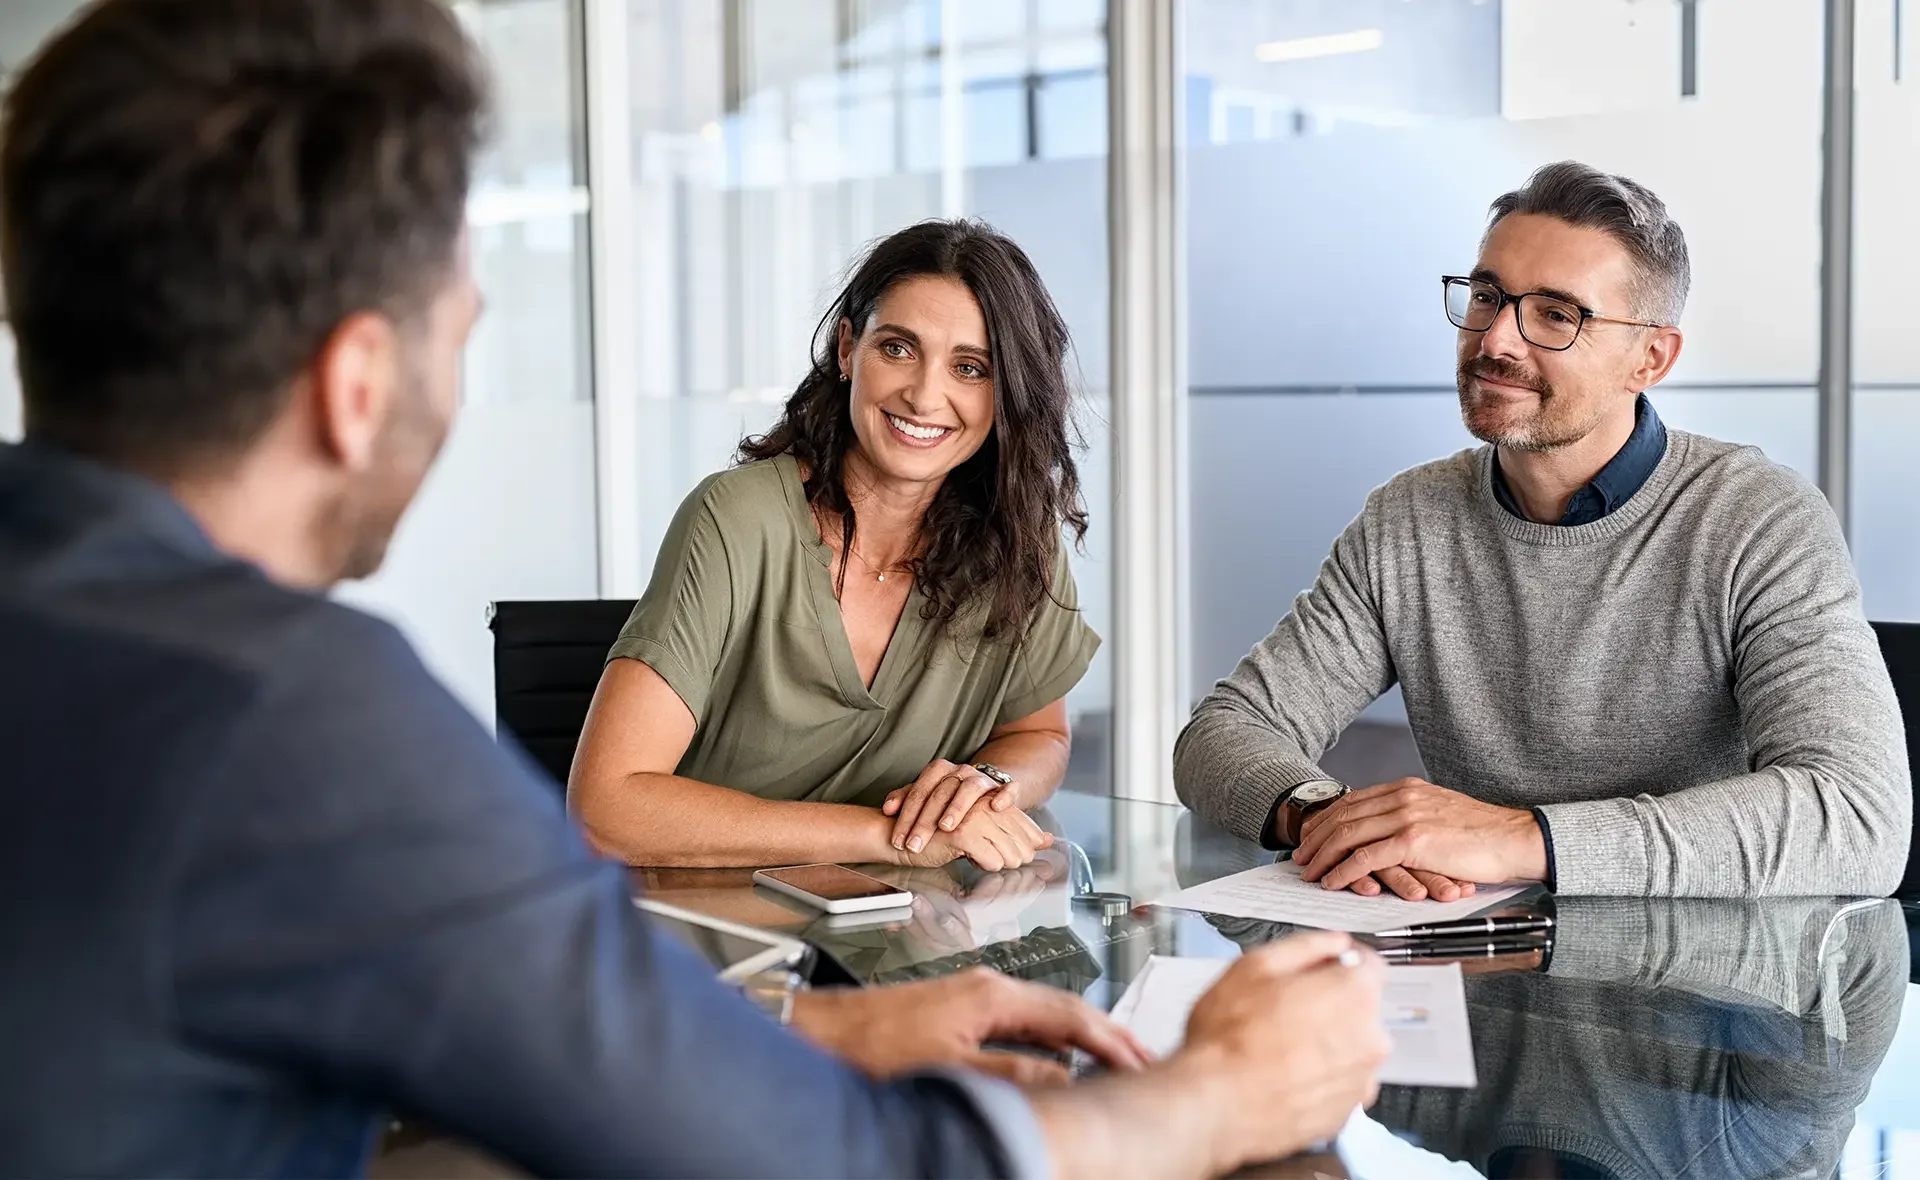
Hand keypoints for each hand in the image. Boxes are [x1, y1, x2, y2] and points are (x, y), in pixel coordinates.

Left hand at [790, 968, 1151, 1086]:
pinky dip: (1053, 1037)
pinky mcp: (961, 1007)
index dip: (1110, 1040)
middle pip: (1065, 1008)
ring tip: (1113, 1060)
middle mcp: (987, 986)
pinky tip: (1059, 1058)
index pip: (1070, 1015)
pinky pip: (1024, 1019)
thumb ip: (1013, 1073)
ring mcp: (974, 993)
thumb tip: (1064, 1076)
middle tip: (1142, 1059)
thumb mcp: (952, 1068)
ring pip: (1046, 1013)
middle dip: (1107, 1034)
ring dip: (1082, 1038)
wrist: (823, 1030)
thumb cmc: (873, 1044)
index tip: (1139, 1060)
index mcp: (991, 995)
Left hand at [884, 759, 1014, 853]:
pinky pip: (1008, 789)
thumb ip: (905, 799)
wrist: (984, 788)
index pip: (918, 791)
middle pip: (940, 793)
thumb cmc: (951, 796)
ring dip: (957, 808)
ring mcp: (982, 778)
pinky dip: (1004, 796)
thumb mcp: (926, 796)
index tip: (899, 841)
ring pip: (970, 789)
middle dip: (924, 822)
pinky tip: (996, 807)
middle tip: (914, 844)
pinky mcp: (1003, 787)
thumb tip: (888, 809)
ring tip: (946, 827)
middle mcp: (960, 771)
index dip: (906, 817)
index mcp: (939, 770)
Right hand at [891, 796, 1051, 870]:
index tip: (1033, 851)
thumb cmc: (935, 834)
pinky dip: (987, 866)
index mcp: (987, 799)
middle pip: (1020, 838)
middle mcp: (983, 803)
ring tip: (989, 864)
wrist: (896, 834)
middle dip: (1019, 856)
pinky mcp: (962, 833)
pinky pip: (991, 859)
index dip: (1030, 840)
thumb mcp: (977, 831)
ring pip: (1009, 851)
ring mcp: (973, 816)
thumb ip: (1012, 832)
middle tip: (1011, 864)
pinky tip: (974, 862)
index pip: (1022, 821)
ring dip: (1003, 863)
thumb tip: (1047, 840)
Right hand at [1175, 932, 1390, 1169]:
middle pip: (1359, 1009)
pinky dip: (1319, 1079)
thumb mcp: (1255, 966)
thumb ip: (1305, 946)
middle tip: (1285, 1010)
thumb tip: (1330, 943)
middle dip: (1330, 1004)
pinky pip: (1338, 1085)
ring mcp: (1360, 1081)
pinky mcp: (1345, 1114)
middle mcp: (1369, 1039)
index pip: (1370, 964)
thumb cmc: (1229, 1039)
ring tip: (1278, 1047)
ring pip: (1349, 1049)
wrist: (1216, 1104)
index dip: (1340, 962)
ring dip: (1325, 1044)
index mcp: (1354, 994)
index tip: (1322, 967)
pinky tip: (1283, 1075)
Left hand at [1294, 778, 1546, 896]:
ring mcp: (1406, 817)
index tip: (1310, 835)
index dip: (1325, 819)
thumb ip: (1411, 817)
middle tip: (1299, 857)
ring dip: (1322, 856)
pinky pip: (1365, 857)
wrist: (1516, 838)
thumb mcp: (1439, 815)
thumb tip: (1386, 833)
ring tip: (1309, 872)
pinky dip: (1343, 871)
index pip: (1352, 801)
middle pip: (1342, 815)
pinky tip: (1333, 882)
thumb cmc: (1483, 835)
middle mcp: (1402, 797)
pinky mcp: (1413, 841)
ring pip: (1347, 834)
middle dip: (1315, 838)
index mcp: (1406, 788)